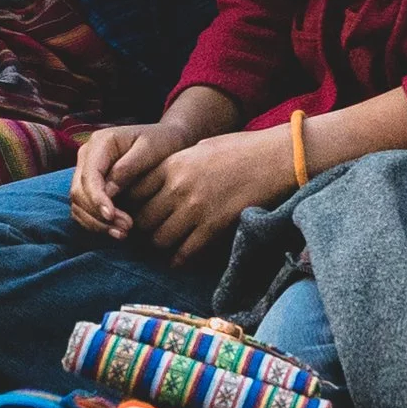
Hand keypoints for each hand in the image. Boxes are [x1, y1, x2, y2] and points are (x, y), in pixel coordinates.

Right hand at [70, 122, 192, 238]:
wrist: (167, 138)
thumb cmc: (162, 142)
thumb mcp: (150, 150)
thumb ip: (128, 168)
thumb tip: (109, 192)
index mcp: (100, 142)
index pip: (89, 176)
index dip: (96, 199)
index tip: (111, 217)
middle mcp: (88, 156)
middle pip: (79, 192)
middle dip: (98, 215)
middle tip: (126, 228)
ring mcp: (87, 171)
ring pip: (78, 204)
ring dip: (96, 223)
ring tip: (123, 233)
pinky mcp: (92, 186)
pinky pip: (84, 209)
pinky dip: (96, 223)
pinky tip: (115, 231)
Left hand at [119, 127, 293, 267]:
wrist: (275, 158)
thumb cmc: (240, 149)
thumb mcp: (199, 148)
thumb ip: (176, 165)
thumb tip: (158, 181)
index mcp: (172, 165)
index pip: (134, 192)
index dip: (131, 205)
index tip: (135, 211)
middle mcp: (178, 188)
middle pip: (143, 220)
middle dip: (143, 229)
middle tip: (149, 233)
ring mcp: (195, 209)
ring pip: (159, 240)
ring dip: (160, 245)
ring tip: (166, 244)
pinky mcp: (213, 227)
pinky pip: (184, 252)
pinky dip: (178, 259)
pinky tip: (179, 259)